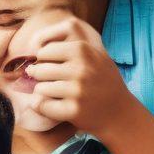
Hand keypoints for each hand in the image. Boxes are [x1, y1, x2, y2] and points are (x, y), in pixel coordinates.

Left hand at [26, 16, 131, 138]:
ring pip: (39, 88)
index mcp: (82, 49)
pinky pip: (42, 105)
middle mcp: (81, 68)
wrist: (119, 111)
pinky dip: (43, 107)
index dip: (44, 61)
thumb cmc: (102, 80)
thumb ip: (69, 45)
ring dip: (43, 93)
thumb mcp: (94, 54)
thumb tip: (33, 42)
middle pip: (39, 69)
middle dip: (41, 78)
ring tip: (57, 94)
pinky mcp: (73, 110)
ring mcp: (77, 90)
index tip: (53, 68)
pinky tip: (54, 106)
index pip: (44, 51)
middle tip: (54, 83)